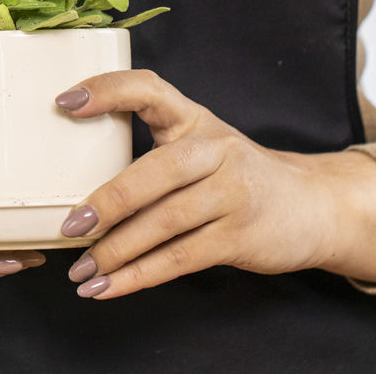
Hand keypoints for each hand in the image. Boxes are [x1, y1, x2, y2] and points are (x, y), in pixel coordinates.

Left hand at [54, 69, 375, 298]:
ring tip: (81, 271)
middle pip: (155, 171)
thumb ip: (156, 151)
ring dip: (117, 252)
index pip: (149, 88)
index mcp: (196, 118)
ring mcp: (232, 193)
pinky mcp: (240, 235)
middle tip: (69, 226)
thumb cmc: (237, 175)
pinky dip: (140, 276)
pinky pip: (181, 258)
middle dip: (108, 202)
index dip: (107, 91)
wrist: (310, 204)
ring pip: (165, 222)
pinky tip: (110, 288)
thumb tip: (78, 181)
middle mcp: (216, 149)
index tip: (64, 102)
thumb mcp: (203, 145)